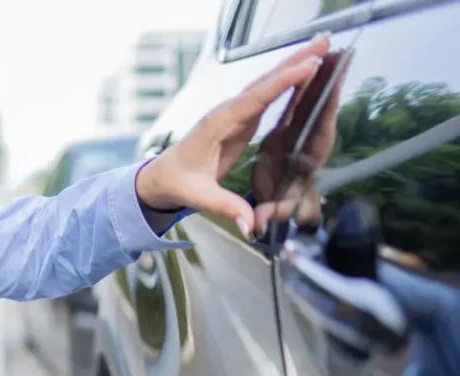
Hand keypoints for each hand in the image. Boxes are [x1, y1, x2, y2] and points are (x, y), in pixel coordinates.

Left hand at [135, 32, 332, 235]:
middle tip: (324, 42)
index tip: (305, 67)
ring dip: (293, 66)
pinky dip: (286, 81)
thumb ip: (225, 207)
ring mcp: (234, 115)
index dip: (280, 83)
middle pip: (264, 83)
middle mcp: (226, 114)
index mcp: (217, 126)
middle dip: (293, 62)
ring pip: (267, 85)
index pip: (252, 100)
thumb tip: (250, 223)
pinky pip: (267, 96)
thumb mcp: (198, 197)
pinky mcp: (241, 120)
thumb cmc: (177, 182)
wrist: (162, 177)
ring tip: (321, 48)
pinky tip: (305, 71)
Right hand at [251, 47, 350, 231]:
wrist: (273, 210)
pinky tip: (305, 66)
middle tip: (339, 57)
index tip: (332, 90)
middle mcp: (309, 143)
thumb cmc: (276, 208)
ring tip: (327, 52)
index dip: (326, 111)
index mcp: (308, 159)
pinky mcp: (289, 128)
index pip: (321, 131)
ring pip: (313, 102)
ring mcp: (300, 133)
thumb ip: (271, 213)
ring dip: (320, 78)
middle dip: (331, 84)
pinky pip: (298, 103)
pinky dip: (303, 85)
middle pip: (323, 110)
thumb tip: (261, 223)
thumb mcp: (275, 210)